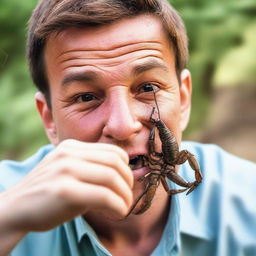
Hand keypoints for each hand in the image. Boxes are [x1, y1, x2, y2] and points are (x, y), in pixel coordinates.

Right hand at [0, 139, 132, 233]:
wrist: (16, 209)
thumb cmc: (49, 193)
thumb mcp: (69, 172)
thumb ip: (92, 168)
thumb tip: (124, 176)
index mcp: (72, 147)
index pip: (113, 151)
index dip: (126, 168)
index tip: (125, 184)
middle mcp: (69, 154)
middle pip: (115, 163)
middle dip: (128, 182)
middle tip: (127, 197)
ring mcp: (66, 170)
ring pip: (112, 177)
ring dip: (125, 196)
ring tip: (123, 207)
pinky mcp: (64, 191)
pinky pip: (104, 196)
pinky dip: (118, 206)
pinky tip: (117, 213)